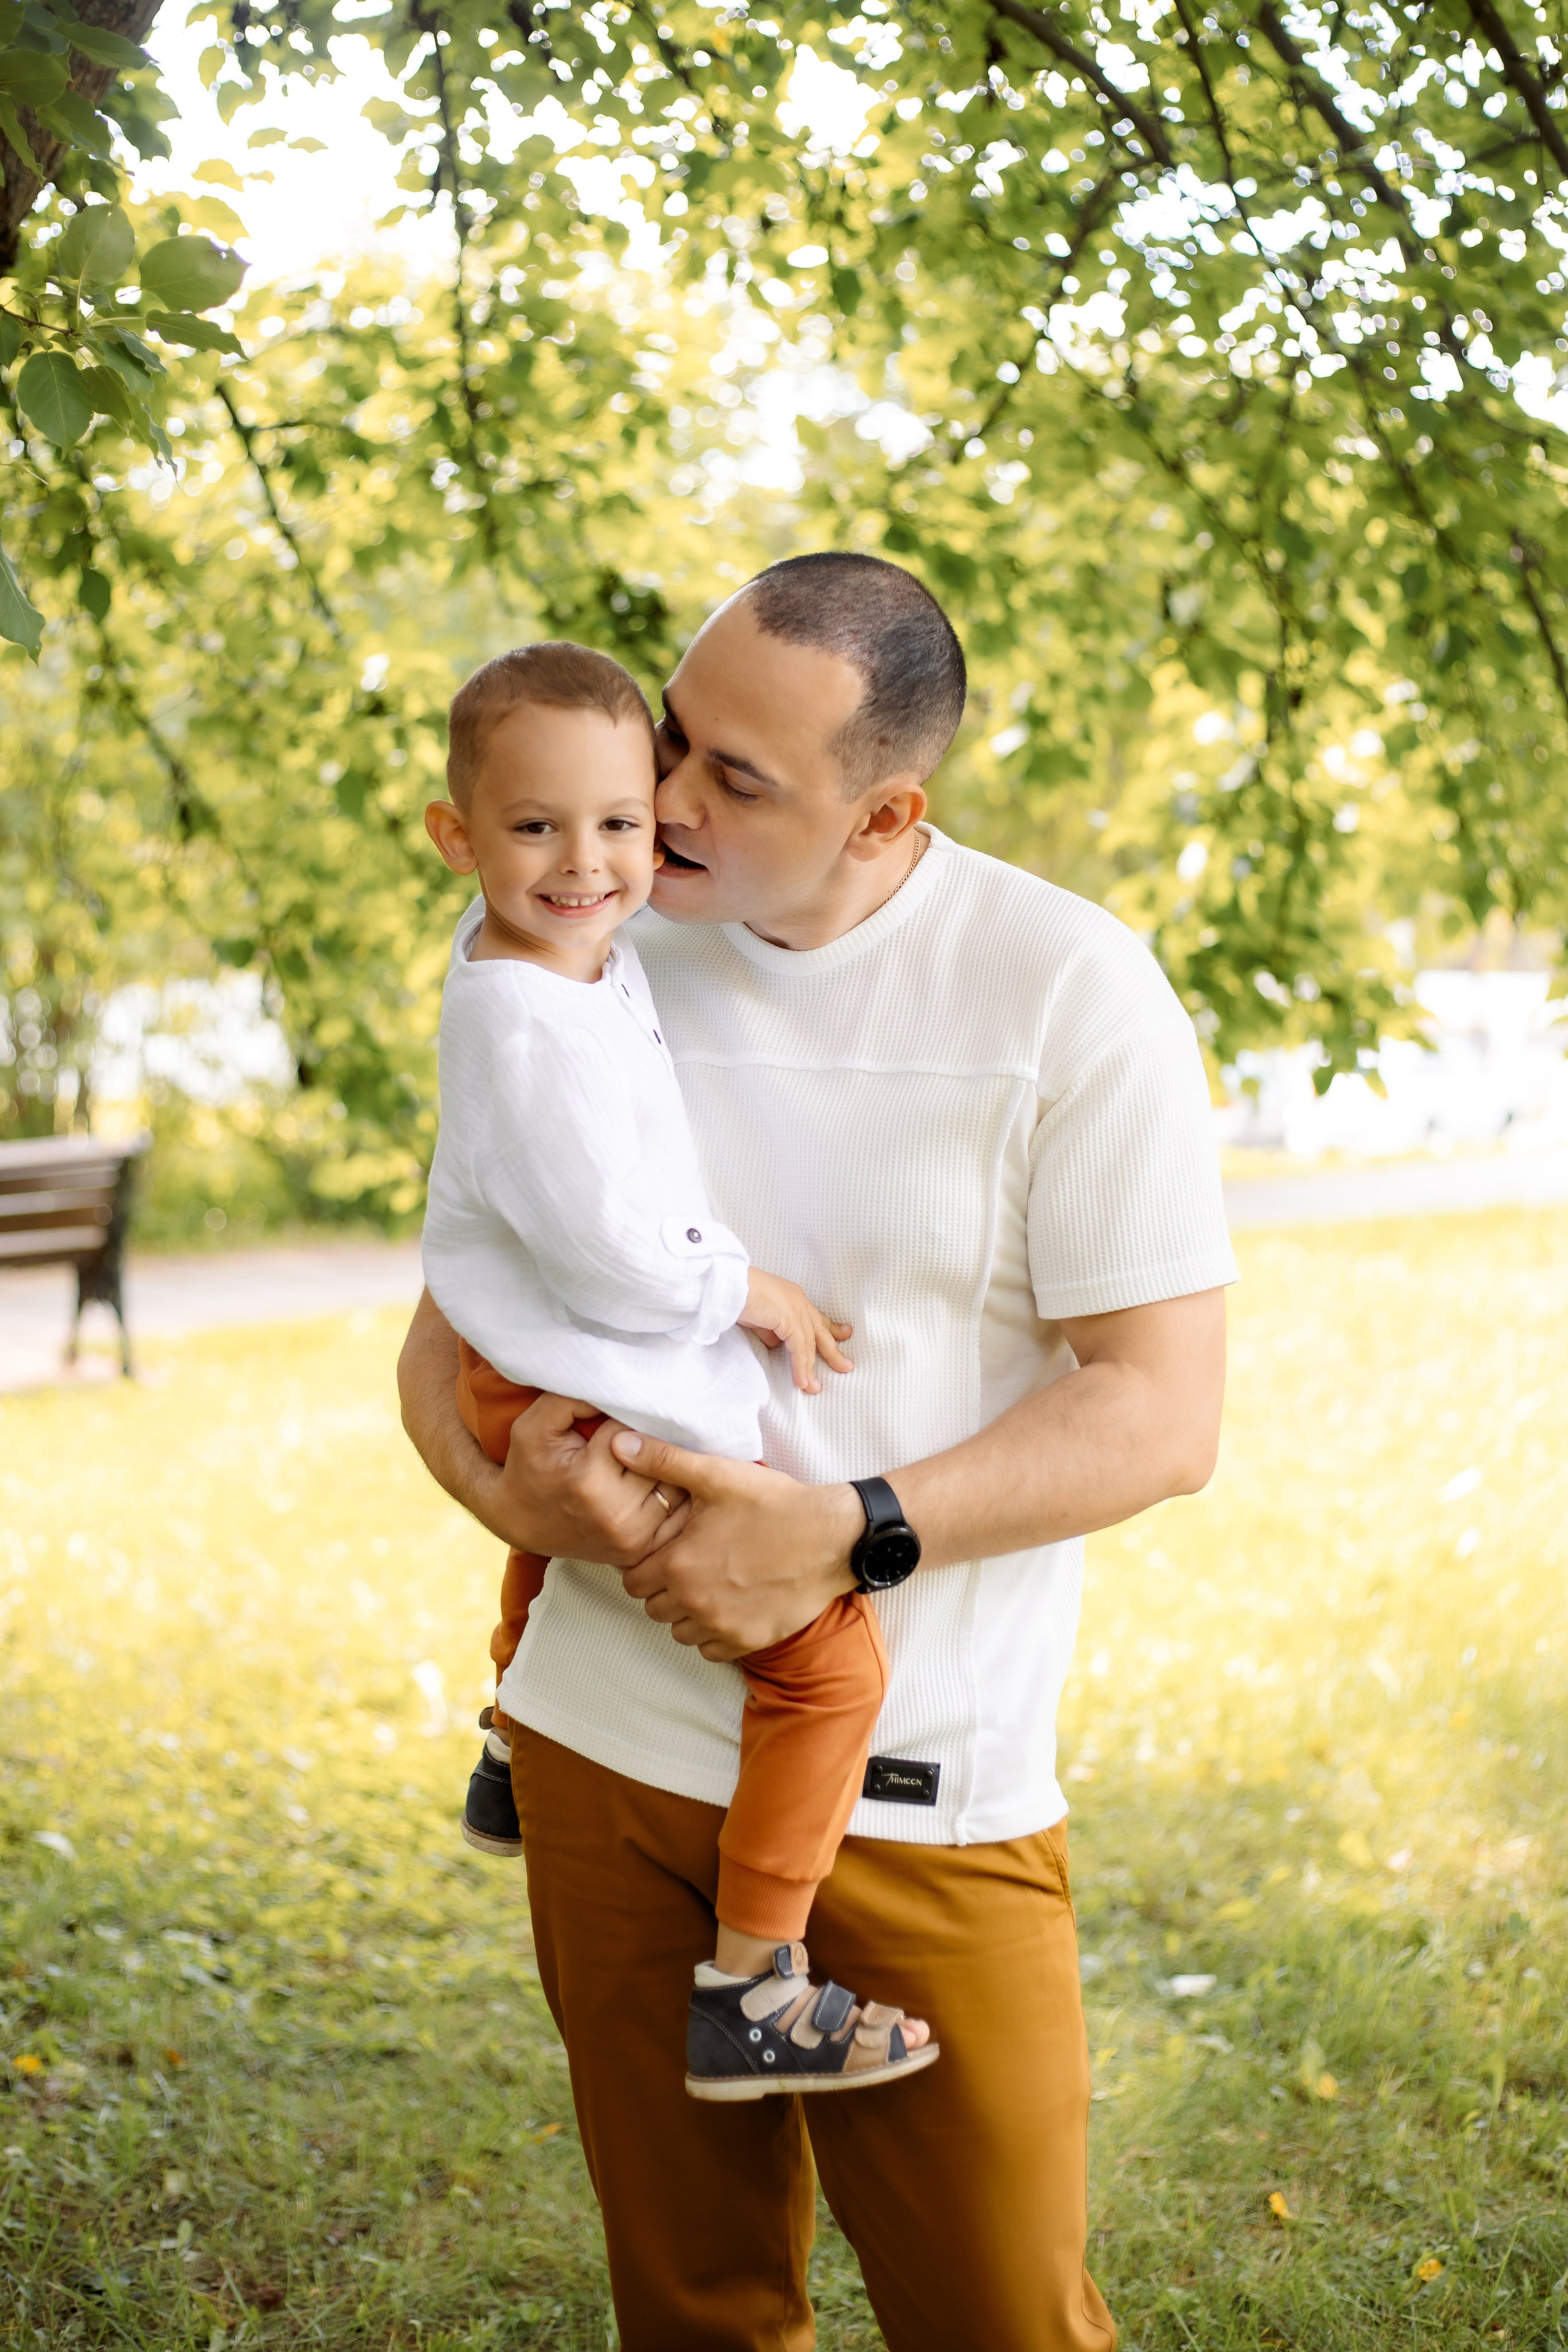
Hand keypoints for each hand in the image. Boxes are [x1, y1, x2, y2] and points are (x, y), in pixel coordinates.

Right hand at [494, 1391, 692, 1566]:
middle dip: (652, 1441)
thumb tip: (617, 1385)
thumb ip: (572, 1399)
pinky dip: (673, 1495)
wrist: (520, 1521)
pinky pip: (675, 1514)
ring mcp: (631, 1538)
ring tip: (655, 1452)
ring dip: (668, 1466)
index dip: (626, 1418)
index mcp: (589, 1482)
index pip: (633, 1431)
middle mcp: (616, 1515)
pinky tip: (661, 1480)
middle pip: (660, 1459)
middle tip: (644, 1430)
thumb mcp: (535, 1425)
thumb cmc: (529, 1466)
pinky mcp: (640, 1551)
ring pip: (675, 1486)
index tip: (618, 1416)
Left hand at [609, 1431, 863, 1660]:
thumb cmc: (774, 1505)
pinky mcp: (748, 1641)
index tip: (666, 1552)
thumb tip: (619, 1443)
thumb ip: (663, 1460)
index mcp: (678, 1565)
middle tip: (689, 1565)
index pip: (631, 1581)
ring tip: (710, 1584)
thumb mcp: (716, 1475)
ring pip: (679, 1631)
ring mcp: (721, 1626)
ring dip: (686, 1613)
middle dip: (663, 1588)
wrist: (831, 1538)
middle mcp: (693, 1602)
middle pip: (653, 1608)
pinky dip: (714, 1632)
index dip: (644, 1565)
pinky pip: (710, 1649)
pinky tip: (730, 1605)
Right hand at [739, 1269, 853, 1393]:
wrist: (728, 1286)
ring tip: (814, 1388)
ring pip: (809, 1344)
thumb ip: (772, 1332)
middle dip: (833, 1351)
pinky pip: (798, 1348)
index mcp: (794, 1297)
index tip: (844, 1335)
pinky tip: (801, 1381)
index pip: (816, 1316)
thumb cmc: (738, 1297)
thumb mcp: (760, 1318)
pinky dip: (800, 1366)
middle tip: (846, 1366)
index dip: (831, 1328)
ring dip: (810, 1368)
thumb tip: (778, 1346)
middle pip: (821, 1331)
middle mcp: (799, 1301)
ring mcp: (796, 1309)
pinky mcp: (789, 1319)